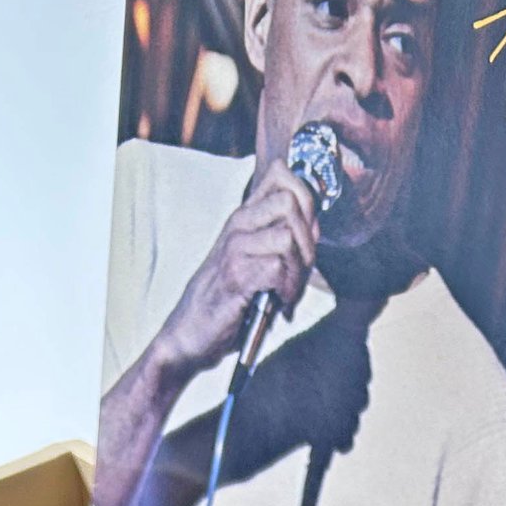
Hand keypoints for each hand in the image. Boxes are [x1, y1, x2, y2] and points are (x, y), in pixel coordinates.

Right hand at [151, 163, 322, 381]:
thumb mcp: (252, 258)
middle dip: (309, 240)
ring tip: (290, 292)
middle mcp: (239, 224)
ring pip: (288, 236)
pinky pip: (278, 268)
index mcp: (244, 216)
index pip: (282, 174)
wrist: (191, 331)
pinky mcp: (236, 275)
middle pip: (292, 201)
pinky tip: (280, 305)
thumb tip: (314, 225)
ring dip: (299, 271)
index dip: (307, 199)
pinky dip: (288, 291)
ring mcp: (236, 248)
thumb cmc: (226, 298)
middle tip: (301, 271)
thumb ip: (279, 237)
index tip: (307, 234)